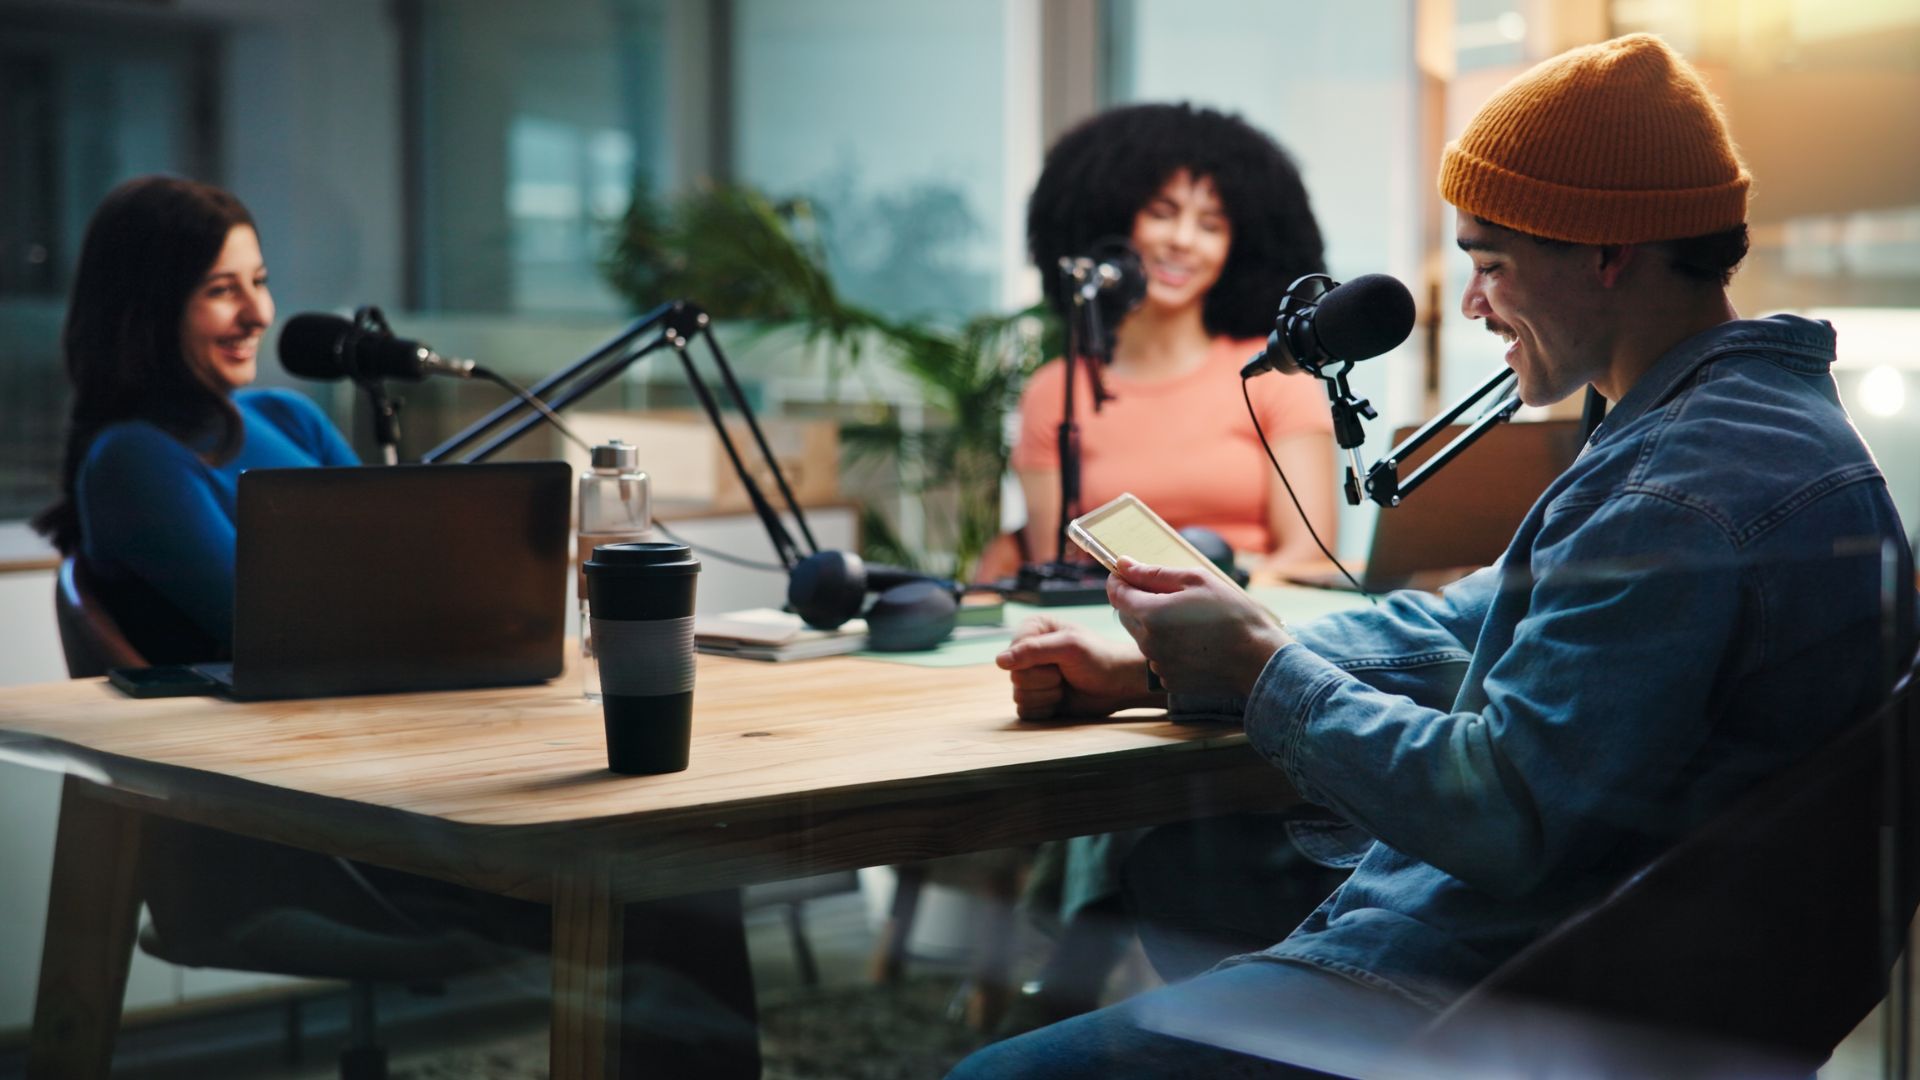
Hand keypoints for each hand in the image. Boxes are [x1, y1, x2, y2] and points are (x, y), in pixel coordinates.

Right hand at [994, 615, 1163, 720]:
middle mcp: (1027, 653)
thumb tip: (999, 661)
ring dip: (1048, 696)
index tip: (1059, 661)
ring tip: (1065, 686)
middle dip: (1044, 681)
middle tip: (1065, 675)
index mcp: (1032, 631)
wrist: (1119, 685)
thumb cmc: (1099, 659)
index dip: (1036, 664)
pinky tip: (1061, 701)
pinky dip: (1046, 709)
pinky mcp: (1036, 699)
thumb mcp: (1069, 647)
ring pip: (1020, 696)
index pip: (1012, 654)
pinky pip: (1026, 711)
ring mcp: (1031, 677)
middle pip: (1015, 677)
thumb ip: (1033, 650)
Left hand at [1107, 557, 1293, 697]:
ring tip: (1189, 622)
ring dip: (1155, 626)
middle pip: (1126, 616)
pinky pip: (1157, 658)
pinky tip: (1193, 643)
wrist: (1258, 660)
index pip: (1116, 594)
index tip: (1128, 573)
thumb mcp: (1196, 581)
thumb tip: (1123, 564)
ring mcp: (1157, 665)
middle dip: (1139, 602)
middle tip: (1170, 596)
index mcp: (1152, 614)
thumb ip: (1154, 573)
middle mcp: (1148, 643)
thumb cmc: (1232, 614)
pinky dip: (1167, 648)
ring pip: (1142, 638)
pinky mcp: (1168, 681)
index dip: (1119, 580)